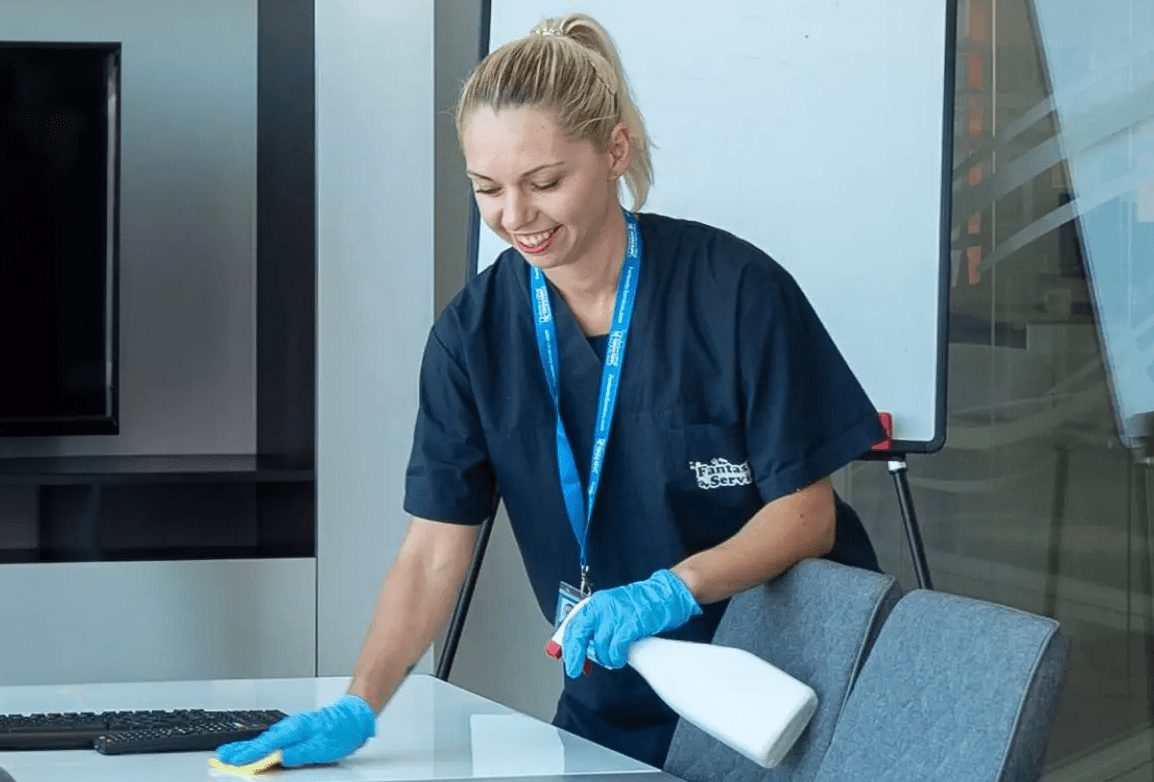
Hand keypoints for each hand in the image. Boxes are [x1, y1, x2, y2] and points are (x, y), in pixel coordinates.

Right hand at [215, 694, 375, 767]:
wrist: (354, 716)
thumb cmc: (342, 729)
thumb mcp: (321, 747)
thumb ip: (298, 753)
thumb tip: (279, 758)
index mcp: (296, 730)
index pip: (267, 745)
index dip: (248, 755)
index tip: (232, 761)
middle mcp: (292, 726)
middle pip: (262, 741)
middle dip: (241, 750)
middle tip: (222, 757)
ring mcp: (293, 728)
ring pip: (266, 740)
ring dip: (248, 747)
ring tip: (232, 755)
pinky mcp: (296, 731)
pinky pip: (274, 739)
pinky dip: (261, 744)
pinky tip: (256, 749)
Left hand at [561, 569, 701, 676]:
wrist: (665, 595)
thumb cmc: (642, 603)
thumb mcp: (614, 608)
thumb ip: (600, 625)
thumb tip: (587, 647)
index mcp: (597, 603)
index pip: (574, 625)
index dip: (568, 645)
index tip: (568, 659)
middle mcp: (603, 607)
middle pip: (580, 635)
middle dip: (576, 656)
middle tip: (577, 670)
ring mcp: (617, 615)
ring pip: (601, 647)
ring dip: (606, 658)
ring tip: (614, 658)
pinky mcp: (631, 625)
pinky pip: (616, 649)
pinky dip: (617, 657)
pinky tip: (621, 658)